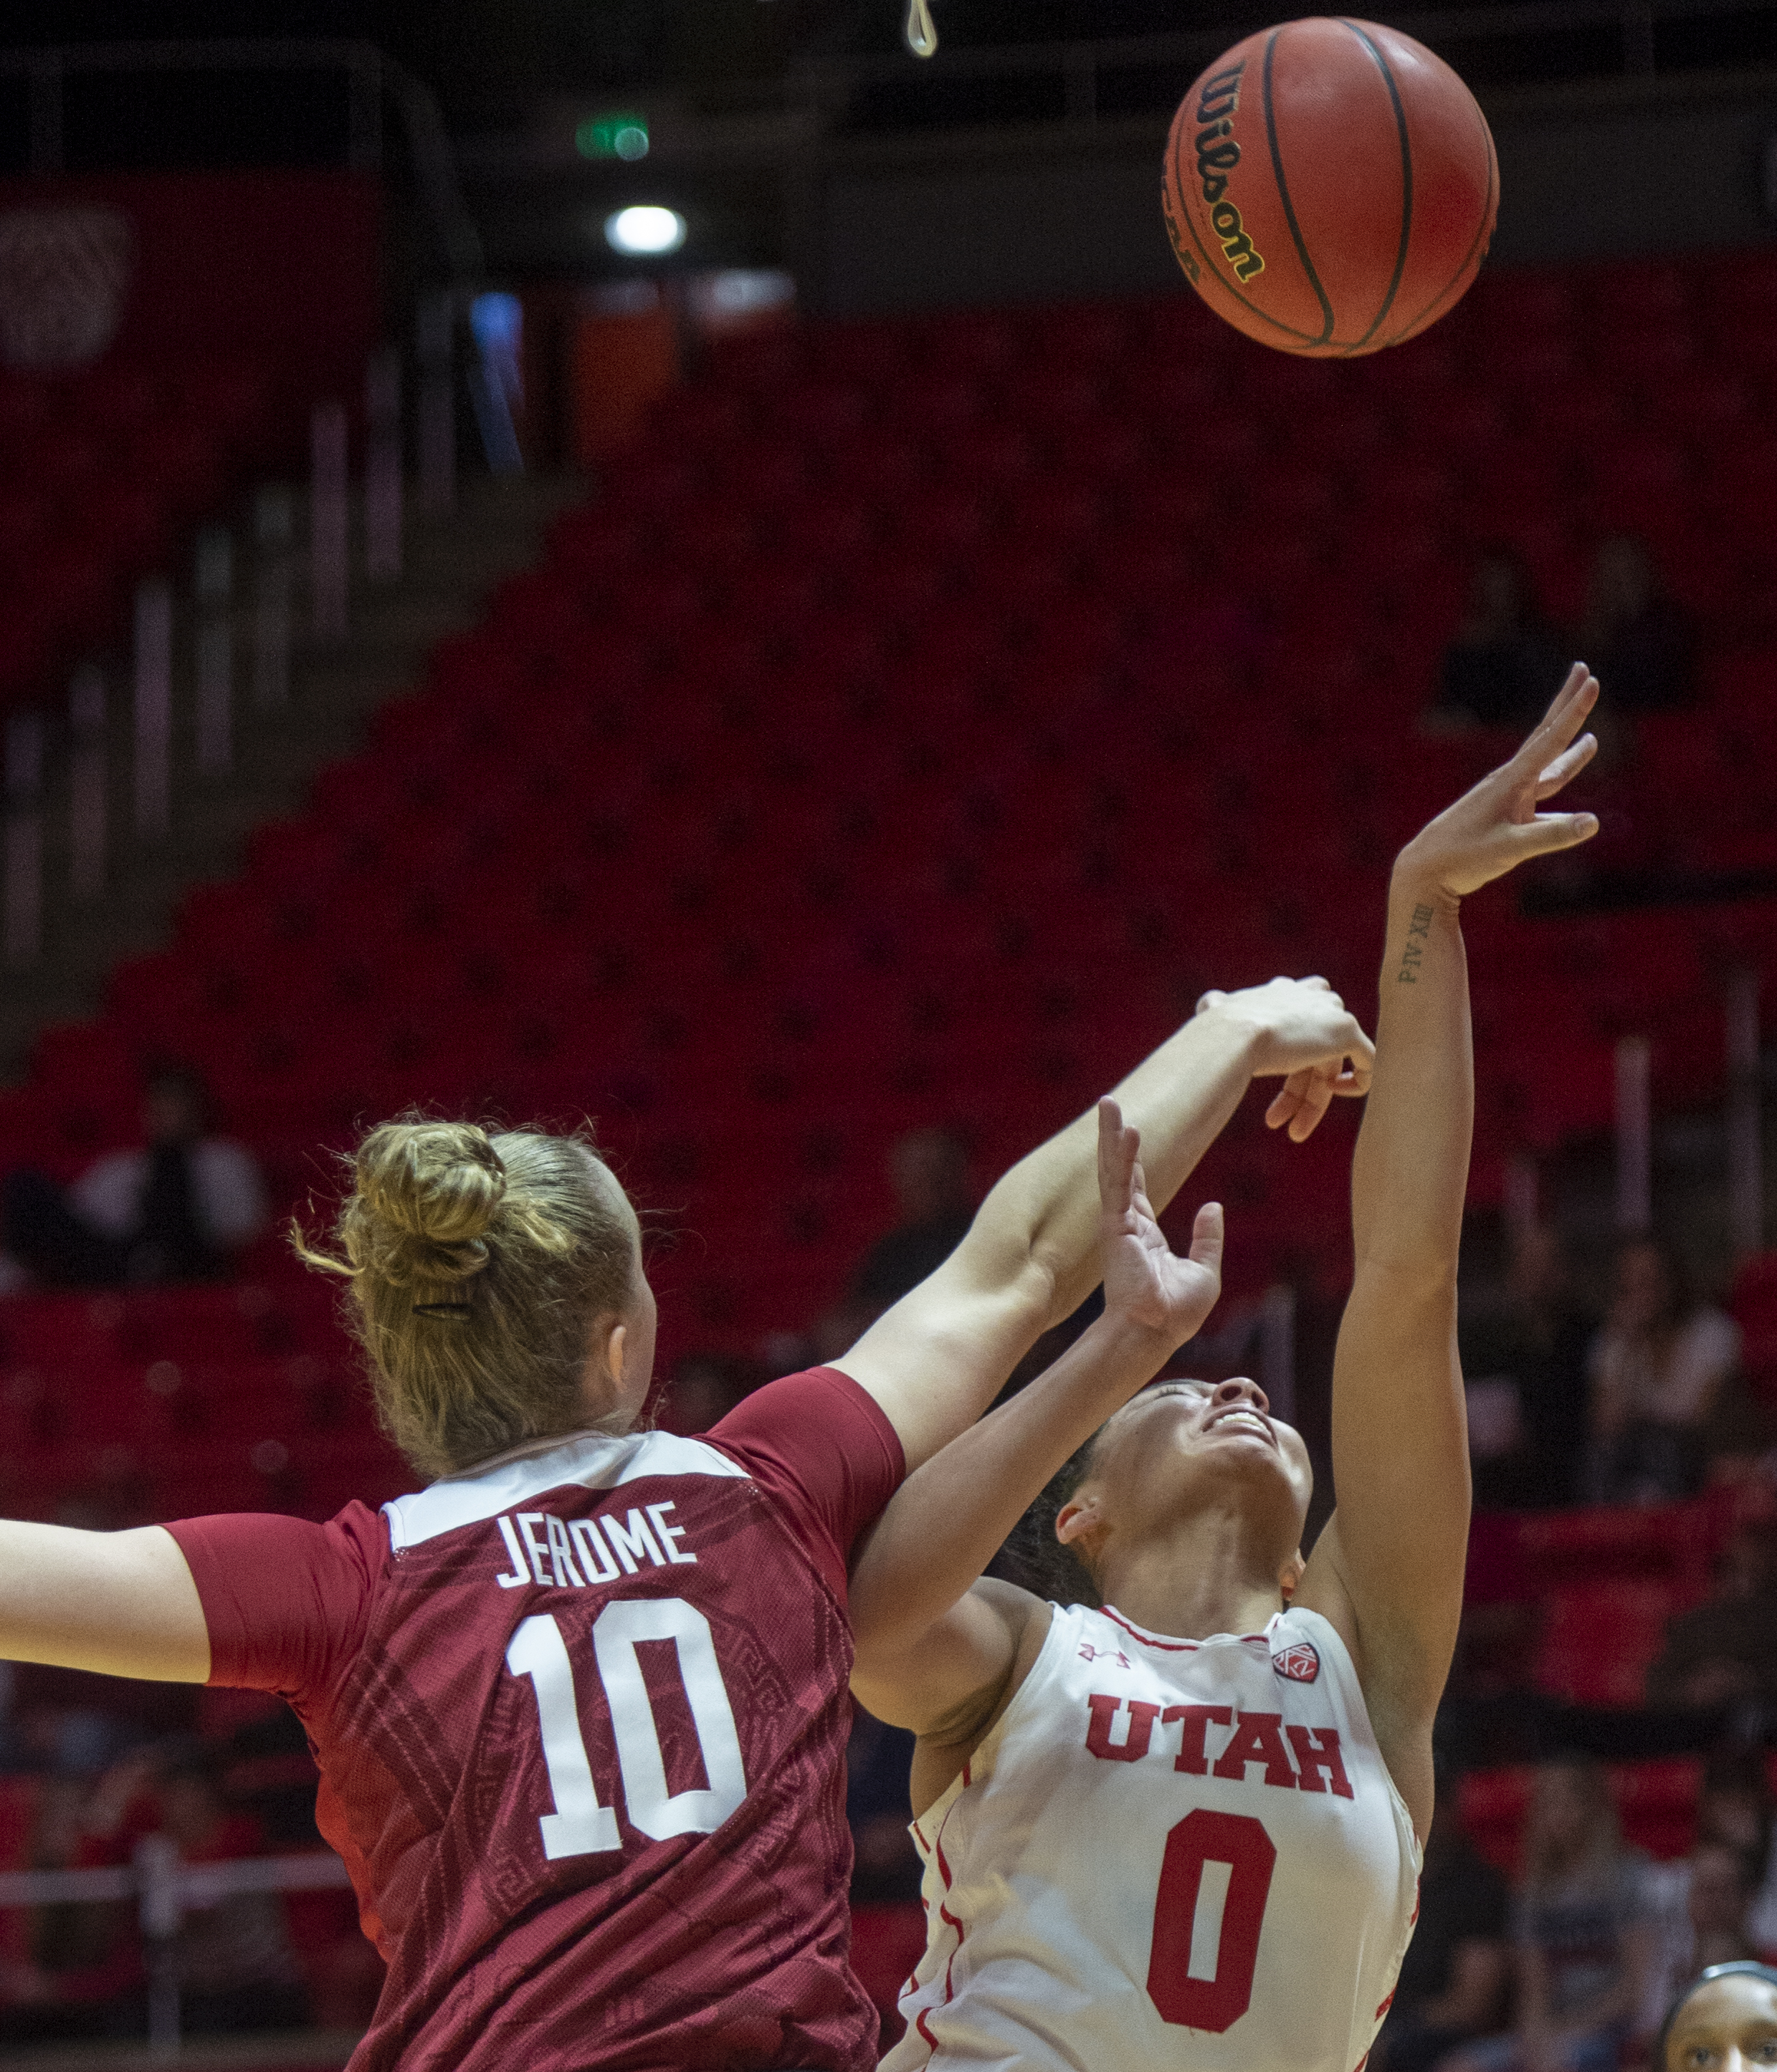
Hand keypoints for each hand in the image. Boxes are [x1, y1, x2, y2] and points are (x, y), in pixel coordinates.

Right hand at [1097, 1097, 1222, 1345]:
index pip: (1137, 1188)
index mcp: (1145, 1235)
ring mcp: (1119, 1224)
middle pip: (1120, 1171)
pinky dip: (1122, 1158)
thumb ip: (1207, 1238)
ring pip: (1114, 1171)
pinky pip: (1119, 1185)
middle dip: (1114, 1138)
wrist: (1155, 1333)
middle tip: (1109, 1105)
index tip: (1130, 1135)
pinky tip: (1126, 1131)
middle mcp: (1128, 1225)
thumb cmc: (1176, 1314)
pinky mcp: (1116, 1228)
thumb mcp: (1204, 1271)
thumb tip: (1213, 1206)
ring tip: (1109, 1104)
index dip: (1134, 1161)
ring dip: (1111, 1137)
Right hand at [1195, 976, 1375, 1143]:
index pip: (1294, 1025)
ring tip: (1295, 1129)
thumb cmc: (1219, 1028)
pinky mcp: (1347, 1031)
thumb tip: (1210, 1005)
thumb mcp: (1214, 1009)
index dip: (1284, 1059)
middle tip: (1275, 1121)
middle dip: (1294, 1089)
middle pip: (1313, 1049)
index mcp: (1283, 991)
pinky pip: (1367, 1059)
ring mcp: (1331, 1013)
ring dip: (1312, 1099)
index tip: (1264, 1080)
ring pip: (1331, 1063)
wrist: (1235, 1033)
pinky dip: (1358, 1081)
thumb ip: (1217, 1006)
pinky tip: (1335, 1098)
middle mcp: (1310, 996)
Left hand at [1396, 663, 1600, 901]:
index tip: (1591, 680)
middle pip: (1546, 737)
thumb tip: (1593, 823)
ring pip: (1546, 769)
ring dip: (1568, 754)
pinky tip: (1577, 817)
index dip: (1573, 711)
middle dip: (1567, 706)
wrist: (1424, 870)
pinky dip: (1556, 799)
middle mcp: (1510, 782)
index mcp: (1511, 782)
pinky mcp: (1504, 817)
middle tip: (1583, 672)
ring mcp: (1507, 798)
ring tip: (1591, 741)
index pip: (1549, 739)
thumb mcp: (1508, 849)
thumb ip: (1550, 835)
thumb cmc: (1461, 858)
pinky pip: (1539, 799)